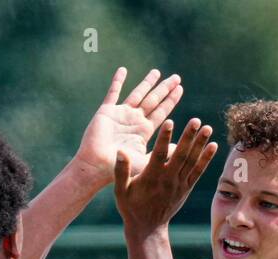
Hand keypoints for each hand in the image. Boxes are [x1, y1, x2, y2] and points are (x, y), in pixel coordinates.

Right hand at [72, 67, 183, 186]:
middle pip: (153, 100)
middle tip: (176, 77)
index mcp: (144, 131)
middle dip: (164, 89)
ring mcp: (120, 115)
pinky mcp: (106, 112)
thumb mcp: (146, 162)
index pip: (162, 112)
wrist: (97, 167)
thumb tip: (180, 147)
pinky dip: (118, 81)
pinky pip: (113, 93)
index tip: (180, 88)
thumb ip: (162, 153)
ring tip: (157, 72)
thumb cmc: (121, 168)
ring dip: (147, 83)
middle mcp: (134, 120)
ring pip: (137, 94)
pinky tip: (123, 70)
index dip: (170, 100)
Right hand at [114, 118, 216, 234]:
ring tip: (208, 128)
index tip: (170, 121)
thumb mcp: (120, 191)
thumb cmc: (131, 207)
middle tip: (196, 120)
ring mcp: (179, 184)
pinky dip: (206, 159)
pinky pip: (198, 172)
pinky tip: (213, 146)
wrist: (148, 228)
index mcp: (151, 177)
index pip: (159, 154)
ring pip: (192, 162)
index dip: (165, 138)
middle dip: (188, 137)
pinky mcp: (186, 188)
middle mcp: (168, 180)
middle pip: (180, 155)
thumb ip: (121, 171)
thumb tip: (121, 150)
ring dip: (201, 144)